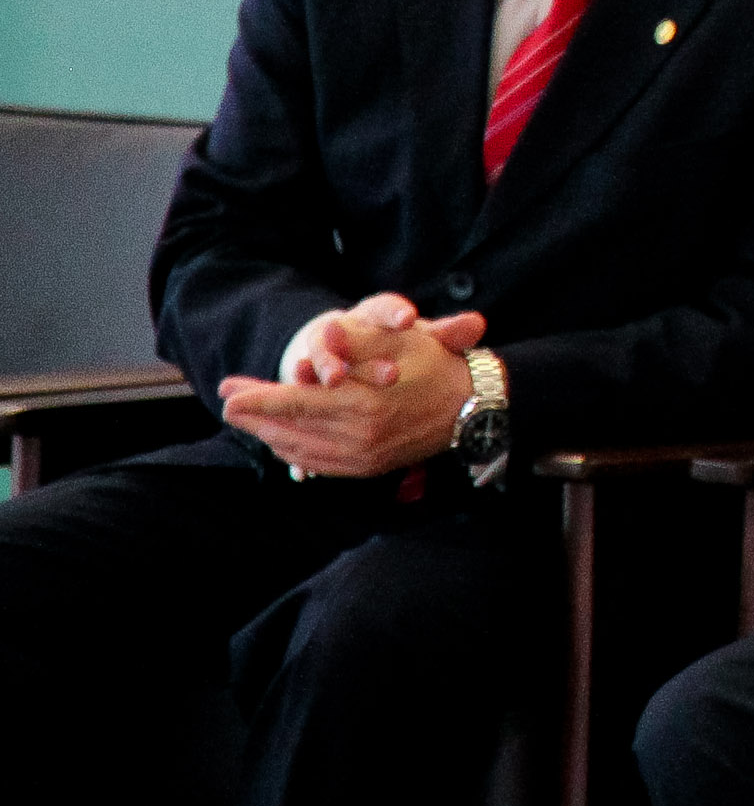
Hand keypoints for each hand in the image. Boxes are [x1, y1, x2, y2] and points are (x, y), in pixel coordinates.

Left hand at [219, 310, 484, 477]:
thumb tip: (323, 337)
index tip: (229, 395)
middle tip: (228, 405)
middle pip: (291, 429)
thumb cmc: (437, 367)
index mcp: (364, 404)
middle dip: (255, 417)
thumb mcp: (403, 342)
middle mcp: (359, 437)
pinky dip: (293, 452)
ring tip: (249, 420)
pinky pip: (318, 464)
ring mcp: (362, 457)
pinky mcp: (367, 468)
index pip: (298, 403)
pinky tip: (281, 440)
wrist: (473, 408)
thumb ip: (358, 343)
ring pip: (300, 450)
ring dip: (270, 434)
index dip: (260, 398)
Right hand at [281, 293, 486, 385]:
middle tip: (360, 362)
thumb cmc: (392, 340)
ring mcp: (320, 349)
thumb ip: (447, 333)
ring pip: (317, 355)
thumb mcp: (420, 335)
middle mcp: (344, 327)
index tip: (407, 319)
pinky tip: (302, 407)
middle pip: (344, 333)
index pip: (386, 307)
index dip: (395, 313)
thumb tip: (478, 325)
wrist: (343, 343)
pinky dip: (298, 392)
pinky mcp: (303, 370)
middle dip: (350, 346)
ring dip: (321, 366)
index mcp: (376, 313)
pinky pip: (299, 381)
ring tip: (328, 379)